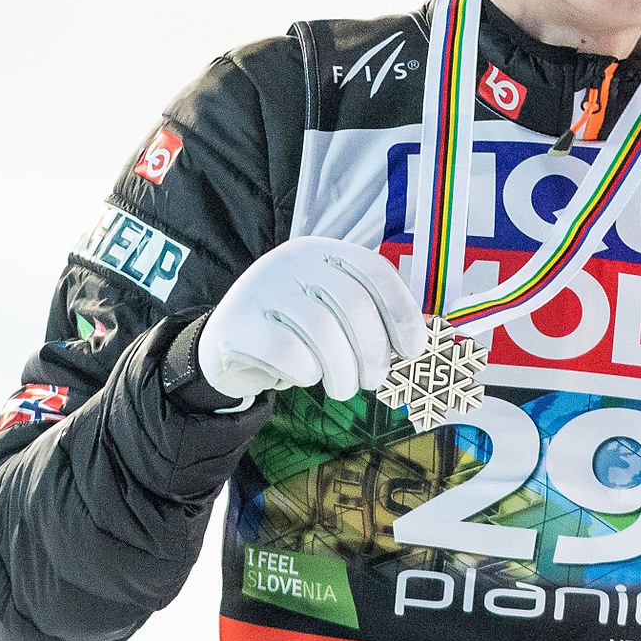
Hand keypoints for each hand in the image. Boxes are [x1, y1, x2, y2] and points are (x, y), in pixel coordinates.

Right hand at [198, 236, 423, 400]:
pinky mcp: (235, 324)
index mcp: (322, 252)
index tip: (412, 350)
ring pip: (321, 331)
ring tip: (343, 387)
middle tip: (373, 380)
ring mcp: (259, 289)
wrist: (226, 346)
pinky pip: (286, 353)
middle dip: (373, 352)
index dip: (401, 312)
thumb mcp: (331, 310)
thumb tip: (414, 344)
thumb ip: (368, 314)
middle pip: (352, 304)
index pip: (375, 271)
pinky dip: (304, 373)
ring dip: (343, 371)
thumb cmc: (295, 332)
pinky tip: (302, 376)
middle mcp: (290, 261)